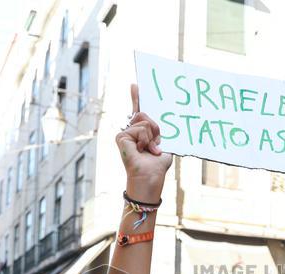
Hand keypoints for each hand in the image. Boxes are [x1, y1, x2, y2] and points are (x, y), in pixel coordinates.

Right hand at [117, 85, 171, 199]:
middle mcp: (131, 130)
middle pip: (144, 114)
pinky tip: (141, 150)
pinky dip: (145, 140)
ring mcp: (125, 133)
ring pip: (144, 121)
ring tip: (149, 150)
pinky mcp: (121, 136)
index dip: (136, 97)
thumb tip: (155, 120)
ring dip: (151, 137)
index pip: (138, 111)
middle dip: (155, 128)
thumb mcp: (164, 142)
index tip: (135, 85)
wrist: (150, 176)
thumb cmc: (157, 164)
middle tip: (156, 144)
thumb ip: (159, 130)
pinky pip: (140, 128)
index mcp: (142, 131)